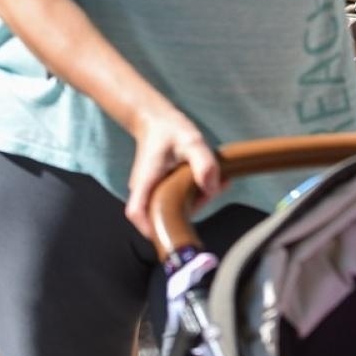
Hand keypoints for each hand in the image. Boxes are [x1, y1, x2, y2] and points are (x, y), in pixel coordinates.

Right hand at [125, 103, 220, 239]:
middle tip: (211, 193)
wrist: (157, 120)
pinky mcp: (161, 188)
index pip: (137, 212)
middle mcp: (145, 189)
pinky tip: (215, 180)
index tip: (169, 235)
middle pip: (160, 216)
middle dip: (188, 213)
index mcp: (146, 180)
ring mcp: (152, 190)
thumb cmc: (169, 129)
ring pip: (171, 209)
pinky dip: (196, 195)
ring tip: (218, 182)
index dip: (149, 228)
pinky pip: (177, 199)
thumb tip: (211, 188)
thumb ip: (203, 163)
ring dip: (196, 202)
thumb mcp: (191, 141)